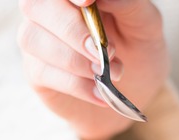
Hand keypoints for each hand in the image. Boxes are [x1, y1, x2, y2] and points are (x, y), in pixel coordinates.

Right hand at [17, 0, 168, 139]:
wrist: (135, 92)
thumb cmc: (137, 50)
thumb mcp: (145, 25)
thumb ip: (129, 4)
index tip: (87, 3)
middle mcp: (48, 11)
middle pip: (35, 7)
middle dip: (72, 30)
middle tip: (106, 52)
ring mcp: (37, 40)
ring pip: (33, 39)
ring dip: (75, 60)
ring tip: (109, 73)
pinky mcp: (36, 72)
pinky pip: (42, 72)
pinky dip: (76, 84)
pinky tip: (99, 92)